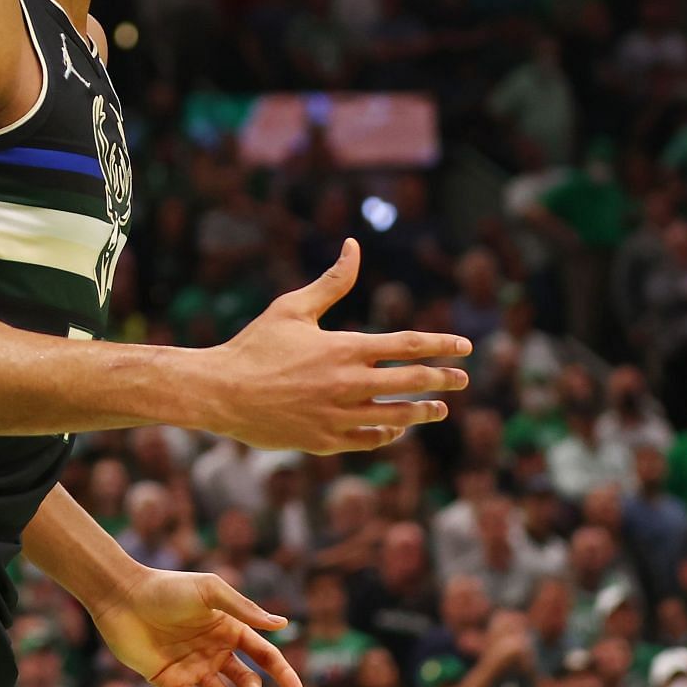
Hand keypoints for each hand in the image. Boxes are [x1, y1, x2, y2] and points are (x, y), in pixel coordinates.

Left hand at [88, 569, 302, 686]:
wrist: (122, 597)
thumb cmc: (167, 588)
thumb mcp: (209, 591)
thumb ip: (243, 608)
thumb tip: (282, 624)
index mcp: (227, 627)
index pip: (262, 654)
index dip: (282, 673)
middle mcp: (213, 649)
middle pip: (244, 677)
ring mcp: (191, 666)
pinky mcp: (168, 680)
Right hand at [204, 240, 469, 452]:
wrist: (220, 392)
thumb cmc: (254, 346)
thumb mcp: (292, 308)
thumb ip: (331, 281)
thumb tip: (353, 246)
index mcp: (344, 348)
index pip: (406, 345)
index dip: (440, 345)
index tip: (465, 346)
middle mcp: (347, 383)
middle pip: (411, 382)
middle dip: (443, 379)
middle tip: (463, 378)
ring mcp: (338, 416)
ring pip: (396, 417)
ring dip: (423, 412)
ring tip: (440, 409)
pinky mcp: (325, 441)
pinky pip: (368, 439)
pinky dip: (387, 433)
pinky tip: (396, 429)